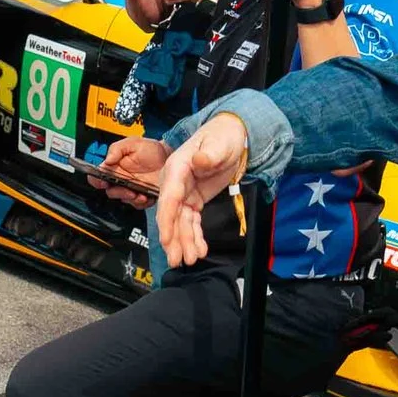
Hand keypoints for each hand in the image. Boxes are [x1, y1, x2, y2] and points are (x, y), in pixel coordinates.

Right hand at [90, 136, 165, 196]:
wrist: (169, 156)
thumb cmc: (151, 149)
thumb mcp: (133, 143)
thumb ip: (117, 149)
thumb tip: (107, 160)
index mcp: (114, 167)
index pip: (98, 176)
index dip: (96, 181)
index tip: (103, 182)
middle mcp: (121, 180)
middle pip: (110, 191)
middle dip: (118, 192)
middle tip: (126, 189)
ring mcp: (132, 189)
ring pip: (124, 199)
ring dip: (130, 199)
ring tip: (138, 194)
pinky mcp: (143, 196)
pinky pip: (138, 205)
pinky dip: (141, 202)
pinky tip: (146, 196)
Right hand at [153, 111, 252, 268]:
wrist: (230, 136)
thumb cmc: (222, 137)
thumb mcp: (218, 144)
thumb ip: (209, 154)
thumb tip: (199, 160)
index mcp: (177, 169)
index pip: (168, 199)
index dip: (166, 221)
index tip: (166, 240)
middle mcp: (175, 183)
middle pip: (171, 215)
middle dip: (173, 240)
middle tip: (177, 260)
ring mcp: (184, 193)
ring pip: (180, 222)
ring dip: (184, 242)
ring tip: (190, 260)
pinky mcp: (193, 200)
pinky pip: (191, 221)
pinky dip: (194, 237)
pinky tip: (199, 250)